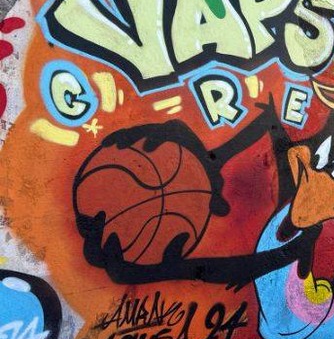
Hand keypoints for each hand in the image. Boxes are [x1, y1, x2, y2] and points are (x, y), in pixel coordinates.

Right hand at [101, 120, 228, 216]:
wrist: (193, 161)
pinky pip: (125, 138)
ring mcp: (151, 133)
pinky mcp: (139, 139)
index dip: (160, 136)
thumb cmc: (200, 173)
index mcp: (184, 138)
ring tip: (110, 147)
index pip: (173, 130)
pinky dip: (115, 141)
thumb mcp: (208, 182)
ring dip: (122, 137)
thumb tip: (224, 211)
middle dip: (135, 135)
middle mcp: (167, 132)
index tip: (148, 147)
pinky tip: (103, 149)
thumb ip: (214, 194)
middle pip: (149, 128)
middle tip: (121, 146)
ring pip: (135, 131)